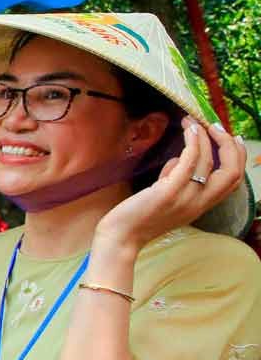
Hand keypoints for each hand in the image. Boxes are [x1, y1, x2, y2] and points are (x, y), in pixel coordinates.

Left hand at [96, 116, 246, 251]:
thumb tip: (178, 159)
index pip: (234, 180)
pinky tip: (188, 129)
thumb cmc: (138, 217)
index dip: (238, 157)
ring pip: (209, 162)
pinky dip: (193, 143)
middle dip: (229, 145)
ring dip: (204, 136)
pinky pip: (189, 162)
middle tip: (215, 126)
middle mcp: (200, 203)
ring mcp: (186, 198)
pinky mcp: (169, 193)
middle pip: (233, 172)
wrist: (120, 238)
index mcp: (202, 205)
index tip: (232, 138)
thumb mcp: (166, 198)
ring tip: (191, 120)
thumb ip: (176, 180)